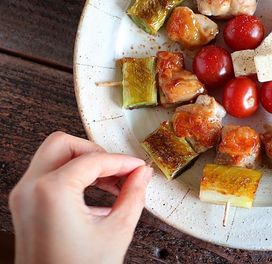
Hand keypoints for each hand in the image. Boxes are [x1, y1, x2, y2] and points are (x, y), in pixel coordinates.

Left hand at [9, 132, 152, 263]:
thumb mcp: (116, 232)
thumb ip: (133, 195)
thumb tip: (142, 175)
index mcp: (51, 191)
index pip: (93, 159)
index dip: (122, 161)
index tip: (138, 168)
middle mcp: (30, 188)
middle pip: (63, 144)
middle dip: (95, 153)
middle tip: (118, 170)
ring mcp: (23, 197)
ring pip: (53, 157)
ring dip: (84, 164)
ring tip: (111, 184)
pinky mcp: (24, 207)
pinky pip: (48, 176)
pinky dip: (73, 178)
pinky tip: (96, 197)